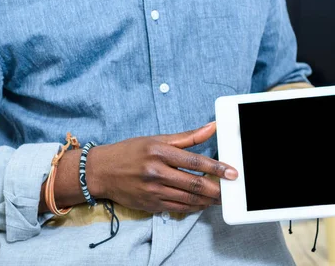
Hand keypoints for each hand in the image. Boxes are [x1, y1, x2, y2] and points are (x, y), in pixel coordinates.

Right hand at [86, 121, 237, 213]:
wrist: (102, 171)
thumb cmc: (130, 152)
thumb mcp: (157, 139)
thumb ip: (188, 136)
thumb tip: (212, 127)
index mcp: (159, 152)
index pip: (195, 161)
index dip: (216, 168)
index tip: (232, 172)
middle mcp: (156, 172)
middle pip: (194, 183)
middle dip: (216, 189)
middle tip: (230, 190)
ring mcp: (153, 191)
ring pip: (188, 199)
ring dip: (207, 200)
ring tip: (220, 197)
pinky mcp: (150, 204)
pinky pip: (177, 208)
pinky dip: (193, 207)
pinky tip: (202, 203)